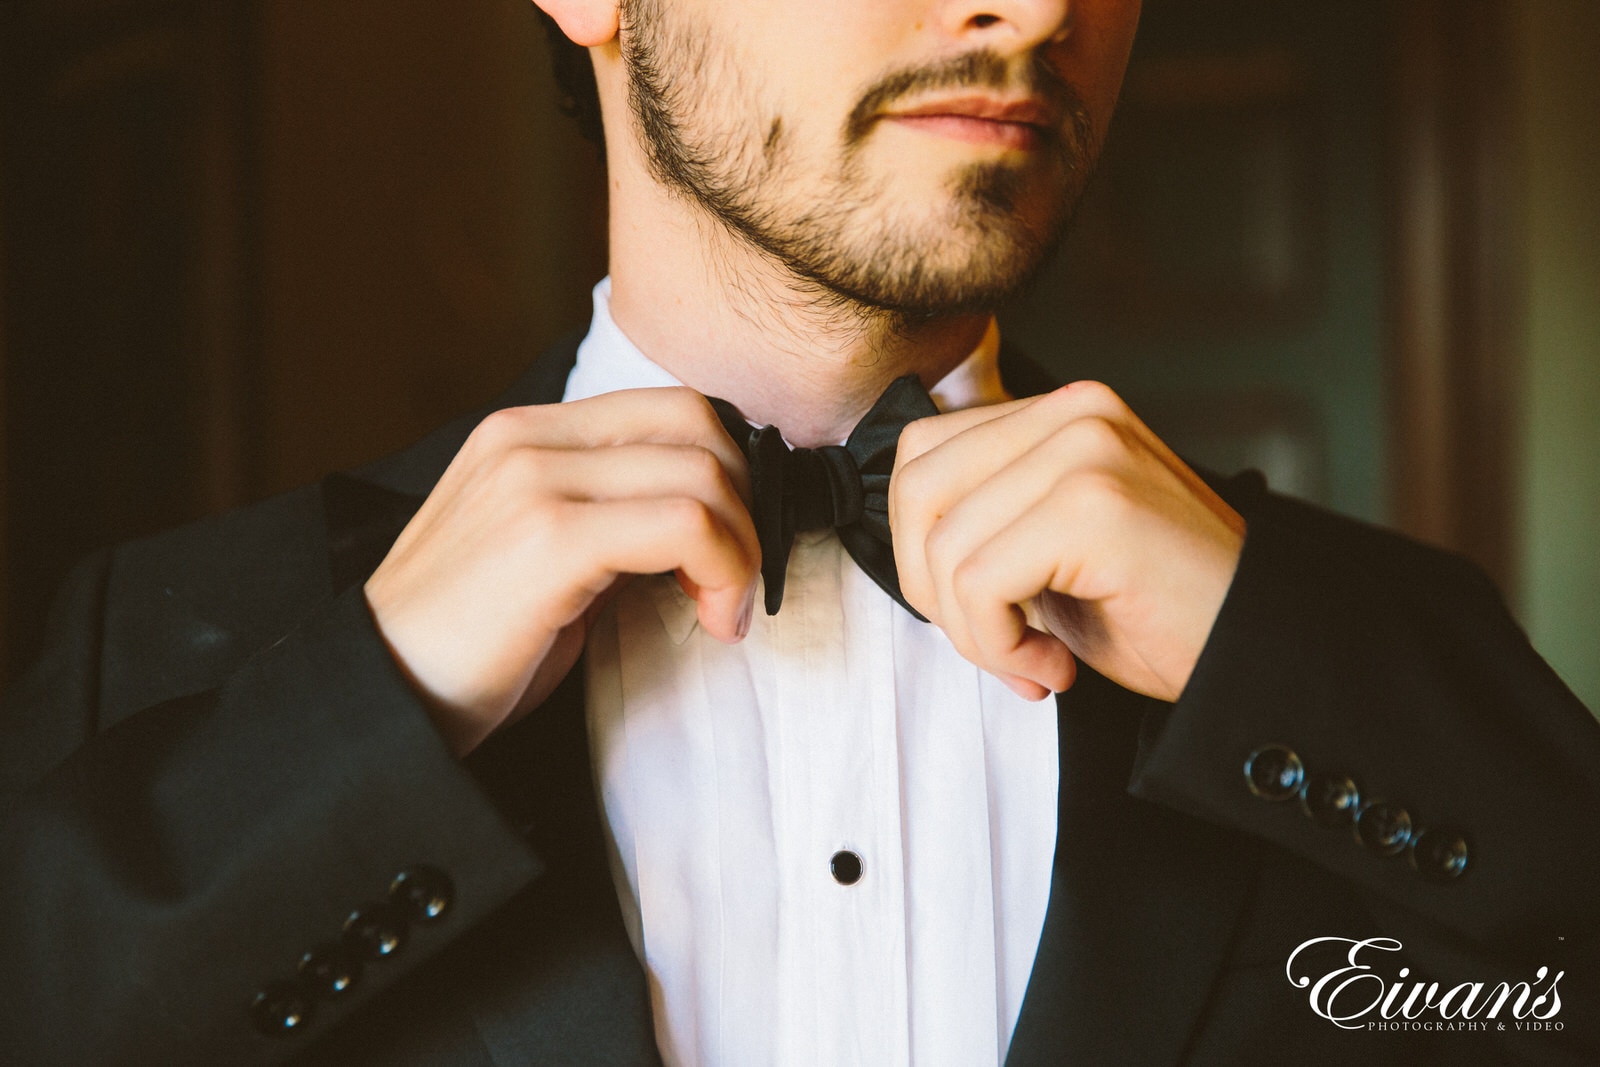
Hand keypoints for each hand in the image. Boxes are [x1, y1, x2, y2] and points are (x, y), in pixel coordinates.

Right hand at [364, 388, 759, 755]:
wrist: (381, 699)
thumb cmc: (467, 647)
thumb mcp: (541, 556)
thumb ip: (609, 519)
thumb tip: (701, 525)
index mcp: (525, 435)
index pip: (669, 409)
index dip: (724, 476)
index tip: (724, 553)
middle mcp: (528, 440)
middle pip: (697, 426)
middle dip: (743, 507)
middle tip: (733, 582)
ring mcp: (534, 482)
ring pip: (702, 473)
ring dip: (740, 549)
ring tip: (720, 611)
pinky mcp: (547, 538)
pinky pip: (684, 524)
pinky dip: (723, 571)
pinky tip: (709, 621)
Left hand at [889, 380, 1245, 702]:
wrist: (1258, 655)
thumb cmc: (1158, 613)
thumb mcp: (1052, 547)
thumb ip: (988, 517)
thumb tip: (904, 538)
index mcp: (1063, 413)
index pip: (920, 455)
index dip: (921, 547)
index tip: (977, 609)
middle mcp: (1076, 414)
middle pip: (915, 492)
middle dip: (932, 589)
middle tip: (997, 642)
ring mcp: (1087, 453)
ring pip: (942, 547)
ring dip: (973, 633)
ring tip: (1034, 660)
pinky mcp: (1094, 507)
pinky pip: (978, 583)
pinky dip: (1000, 647)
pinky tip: (1054, 667)